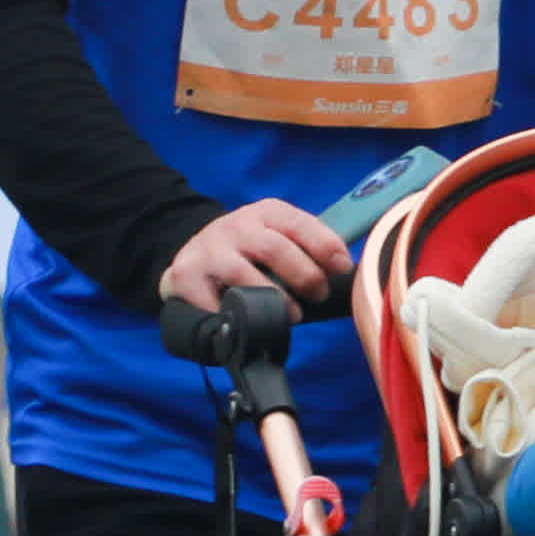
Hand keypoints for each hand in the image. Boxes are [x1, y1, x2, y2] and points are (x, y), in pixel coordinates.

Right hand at [157, 199, 354, 318]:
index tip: (343, 268)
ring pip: (244, 276)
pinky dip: (235, 316)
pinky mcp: (187, 275)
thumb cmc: (250, 251)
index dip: (325, 246)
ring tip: (292, 315)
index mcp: (265, 212)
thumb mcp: (278, 236)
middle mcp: (236, 225)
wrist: (192, 254)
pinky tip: (249, 323)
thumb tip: (347, 265)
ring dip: (274, 300)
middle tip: (319, 295)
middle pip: (275, 249)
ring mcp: (209, 249)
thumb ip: (308, 246)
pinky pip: (214, 301)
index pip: (299, 224)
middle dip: (305, 276)